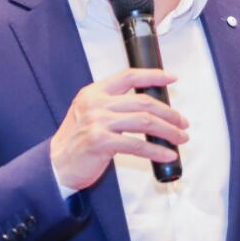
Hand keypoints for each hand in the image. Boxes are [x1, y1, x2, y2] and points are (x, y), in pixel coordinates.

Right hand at [50, 67, 188, 189]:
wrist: (57, 165)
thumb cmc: (77, 141)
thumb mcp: (90, 113)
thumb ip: (113, 106)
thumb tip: (150, 108)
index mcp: (94, 92)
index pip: (129, 76)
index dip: (153, 75)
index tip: (172, 78)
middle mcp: (96, 103)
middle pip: (143, 102)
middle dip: (169, 113)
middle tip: (182, 122)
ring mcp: (98, 122)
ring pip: (145, 122)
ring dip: (168, 131)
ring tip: (180, 138)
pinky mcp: (101, 142)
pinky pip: (137, 145)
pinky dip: (157, 151)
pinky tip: (167, 154)